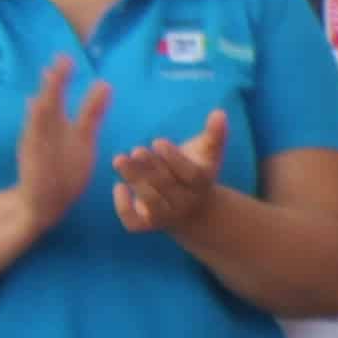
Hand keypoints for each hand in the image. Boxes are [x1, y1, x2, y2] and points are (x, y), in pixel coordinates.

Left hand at [110, 109, 225, 239]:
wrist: (194, 211)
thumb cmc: (197, 172)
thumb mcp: (208, 153)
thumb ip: (214, 133)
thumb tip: (219, 112)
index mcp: (202, 185)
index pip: (192, 175)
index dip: (174, 158)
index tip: (158, 140)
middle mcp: (185, 203)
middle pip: (168, 187)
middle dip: (150, 168)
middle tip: (136, 150)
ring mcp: (166, 216)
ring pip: (150, 202)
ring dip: (134, 180)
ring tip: (119, 159)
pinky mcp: (147, 225)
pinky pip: (133, 223)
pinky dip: (123, 207)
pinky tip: (118, 186)